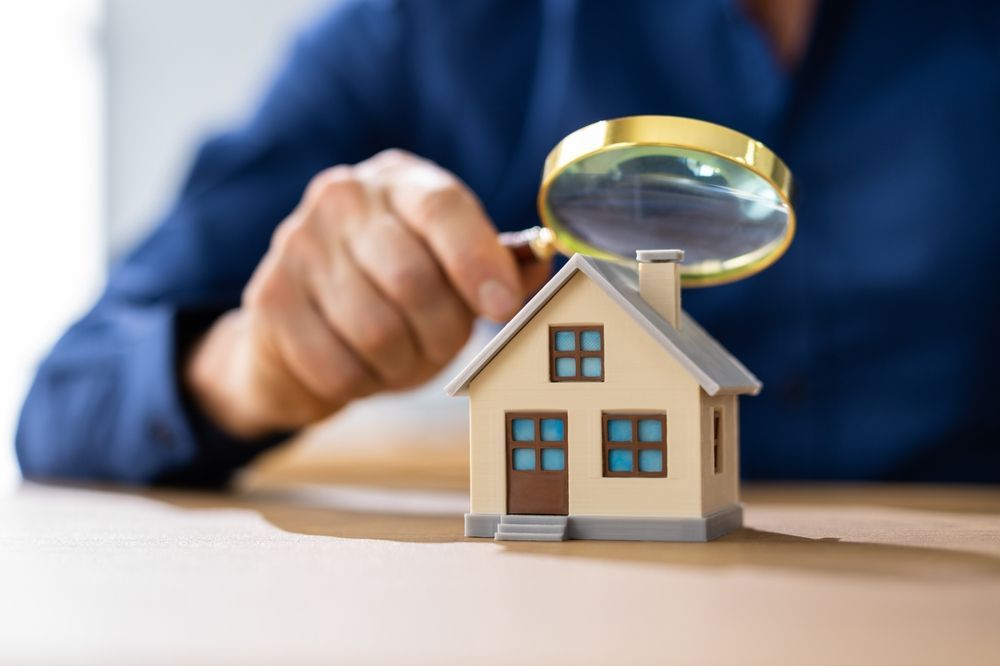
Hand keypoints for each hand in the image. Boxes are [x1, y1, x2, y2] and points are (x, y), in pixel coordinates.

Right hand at [185, 149, 550, 438]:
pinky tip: (357, 367)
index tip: (502, 309)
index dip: (478, 262)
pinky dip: (360, 383)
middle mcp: (343, 198)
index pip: (443, 208)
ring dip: (401, 364)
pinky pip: (336, 365)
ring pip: (376, 330)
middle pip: (413, 278)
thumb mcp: (449, 274)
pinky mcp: (268, 299)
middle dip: (441, 332)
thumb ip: (498, 267)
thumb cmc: (394, 298)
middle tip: (442, 346)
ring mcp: (296, 243)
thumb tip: (546, 260)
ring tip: (397, 357)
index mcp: (399, 181)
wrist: (299, 333)